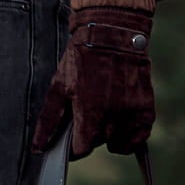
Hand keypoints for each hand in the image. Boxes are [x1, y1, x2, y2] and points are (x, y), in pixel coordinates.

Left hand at [32, 7, 154, 159]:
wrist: (112, 35)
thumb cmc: (81, 59)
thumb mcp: (59, 87)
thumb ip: (48, 121)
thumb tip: (37, 148)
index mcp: (90, 112)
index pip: (81, 149)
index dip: (74, 146)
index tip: (72, 137)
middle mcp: (113, 117)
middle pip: (99, 144)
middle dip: (91, 134)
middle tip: (88, 113)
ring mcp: (132, 114)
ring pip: (120, 143)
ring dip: (110, 136)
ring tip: (104, 115)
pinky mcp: (146, 109)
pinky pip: (139, 137)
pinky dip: (131, 135)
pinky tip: (121, 120)